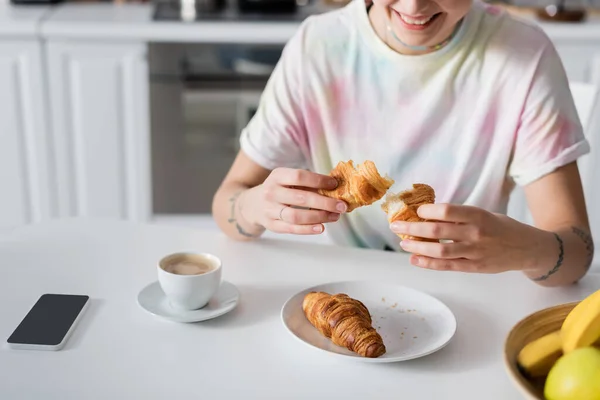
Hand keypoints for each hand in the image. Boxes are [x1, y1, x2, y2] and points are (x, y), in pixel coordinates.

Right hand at [240, 168, 347, 234]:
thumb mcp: (287, 180)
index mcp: (277, 176)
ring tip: (335, 216)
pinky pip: (291, 229)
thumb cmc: (278, 190)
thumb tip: (336, 187)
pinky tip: (321, 227)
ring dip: (319, 217)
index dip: (319, 180)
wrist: (252, 204)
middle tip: (341, 206)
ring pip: (296, 216)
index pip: (299, 177)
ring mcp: (269, 210)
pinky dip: (307, 229)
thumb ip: (308, 183)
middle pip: (301, 198)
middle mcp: (271, 192)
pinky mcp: (271, 225)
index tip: (335, 185)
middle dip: (324, 202)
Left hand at [389, 204, 555, 273]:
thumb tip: (428, 215)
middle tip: (396, 226)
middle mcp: (476, 234)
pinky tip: (414, 258)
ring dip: (417, 247)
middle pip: (438, 231)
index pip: (448, 211)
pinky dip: (428, 263)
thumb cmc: (502, 227)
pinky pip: (447, 266)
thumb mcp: (484, 214)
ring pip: (440, 251)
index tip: (415, 211)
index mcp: (478, 216)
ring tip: (402, 243)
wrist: (528, 249)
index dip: (428, 211)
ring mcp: (475, 253)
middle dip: (413, 229)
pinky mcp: (474, 267)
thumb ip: (460, 216)